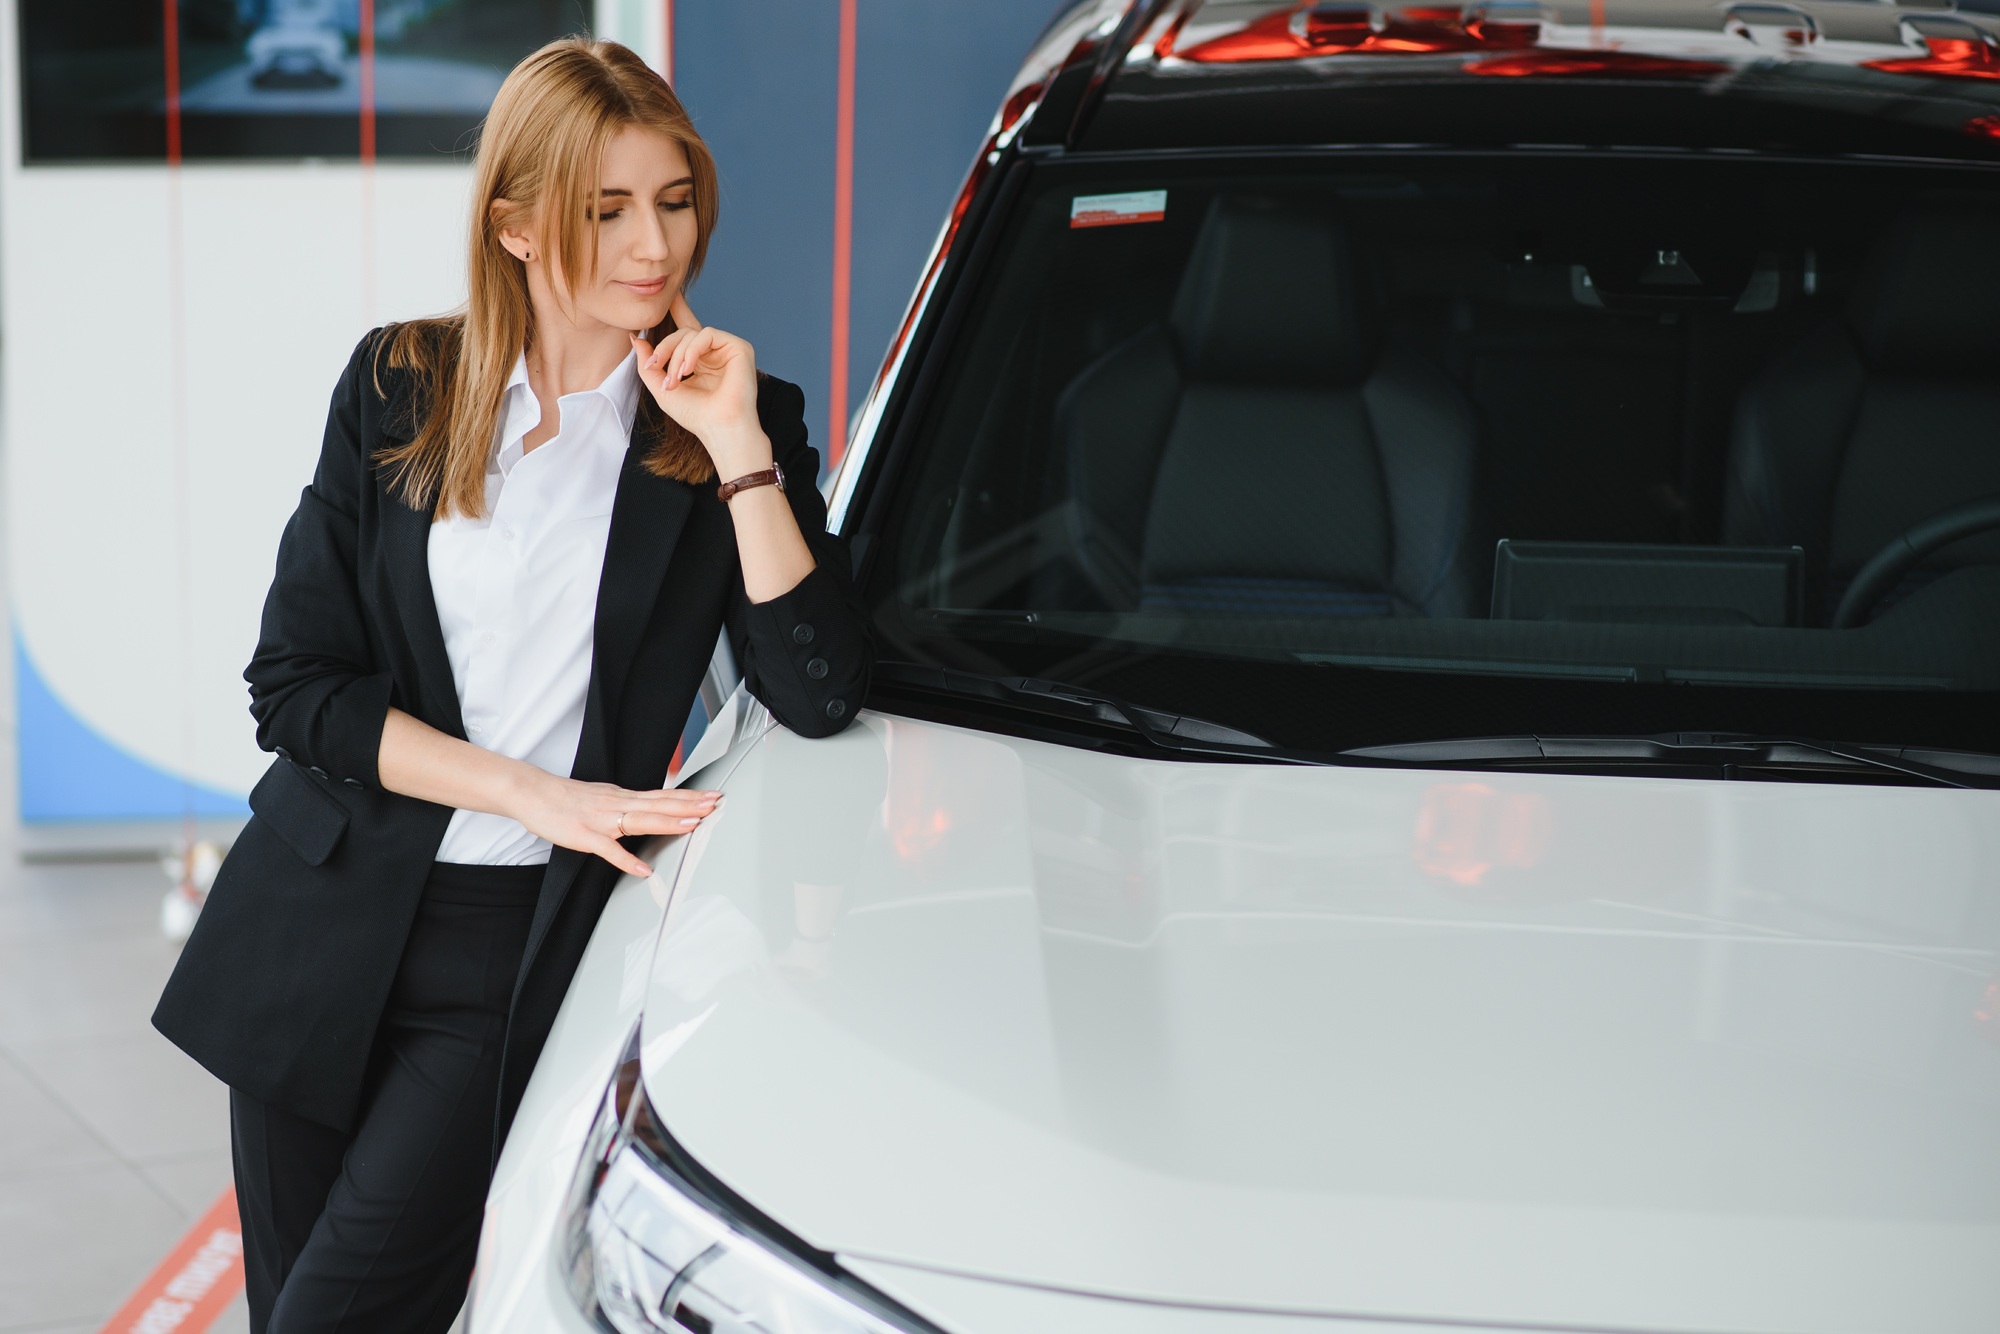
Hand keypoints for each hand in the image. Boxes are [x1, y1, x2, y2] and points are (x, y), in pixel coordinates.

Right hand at [509, 770, 720, 877]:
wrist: (532, 792)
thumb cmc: (565, 798)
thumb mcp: (603, 796)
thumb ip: (626, 804)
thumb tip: (648, 808)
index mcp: (623, 797)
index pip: (662, 796)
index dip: (688, 796)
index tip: (712, 796)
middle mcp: (617, 804)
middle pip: (659, 804)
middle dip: (689, 805)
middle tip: (715, 805)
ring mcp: (601, 820)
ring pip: (640, 820)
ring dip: (667, 822)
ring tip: (693, 825)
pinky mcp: (584, 835)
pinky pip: (608, 850)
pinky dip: (626, 860)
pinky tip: (642, 869)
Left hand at [633, 293, 770, 479]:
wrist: (720, 429)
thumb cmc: (696, 416)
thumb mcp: (662, 389)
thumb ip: (648, 364)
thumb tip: (635, 338)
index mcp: (700, 360)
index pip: (687, 330)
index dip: (679, 310)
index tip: (668, 294)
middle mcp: (715, 352)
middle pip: (683, 333)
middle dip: (665, 349)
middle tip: (658, 368)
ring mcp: (728, 349)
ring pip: (692, 333)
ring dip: (677, 355)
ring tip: (676, 379)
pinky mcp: (739, 347)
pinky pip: (707, 334)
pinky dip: (692, 350)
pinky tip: (689, 370)